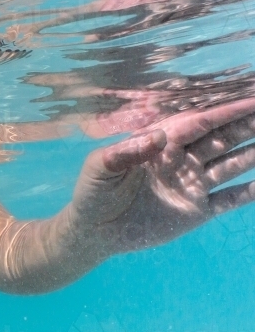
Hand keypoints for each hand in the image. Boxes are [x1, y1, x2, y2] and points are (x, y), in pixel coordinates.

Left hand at [70, 98, 254, 255]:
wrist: (93, 232)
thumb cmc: (92, 194)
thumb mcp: (98, 169)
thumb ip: (124, 152)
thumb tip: (158, 137)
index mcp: (160, 145)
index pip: (200, 123)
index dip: (227, 111)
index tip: (253, 99)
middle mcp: (181, 161)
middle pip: (223, 138)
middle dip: (249, 124)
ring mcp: (191, 185)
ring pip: (232, 164)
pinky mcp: (195, 210)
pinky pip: (230, 199)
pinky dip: (250, 192)